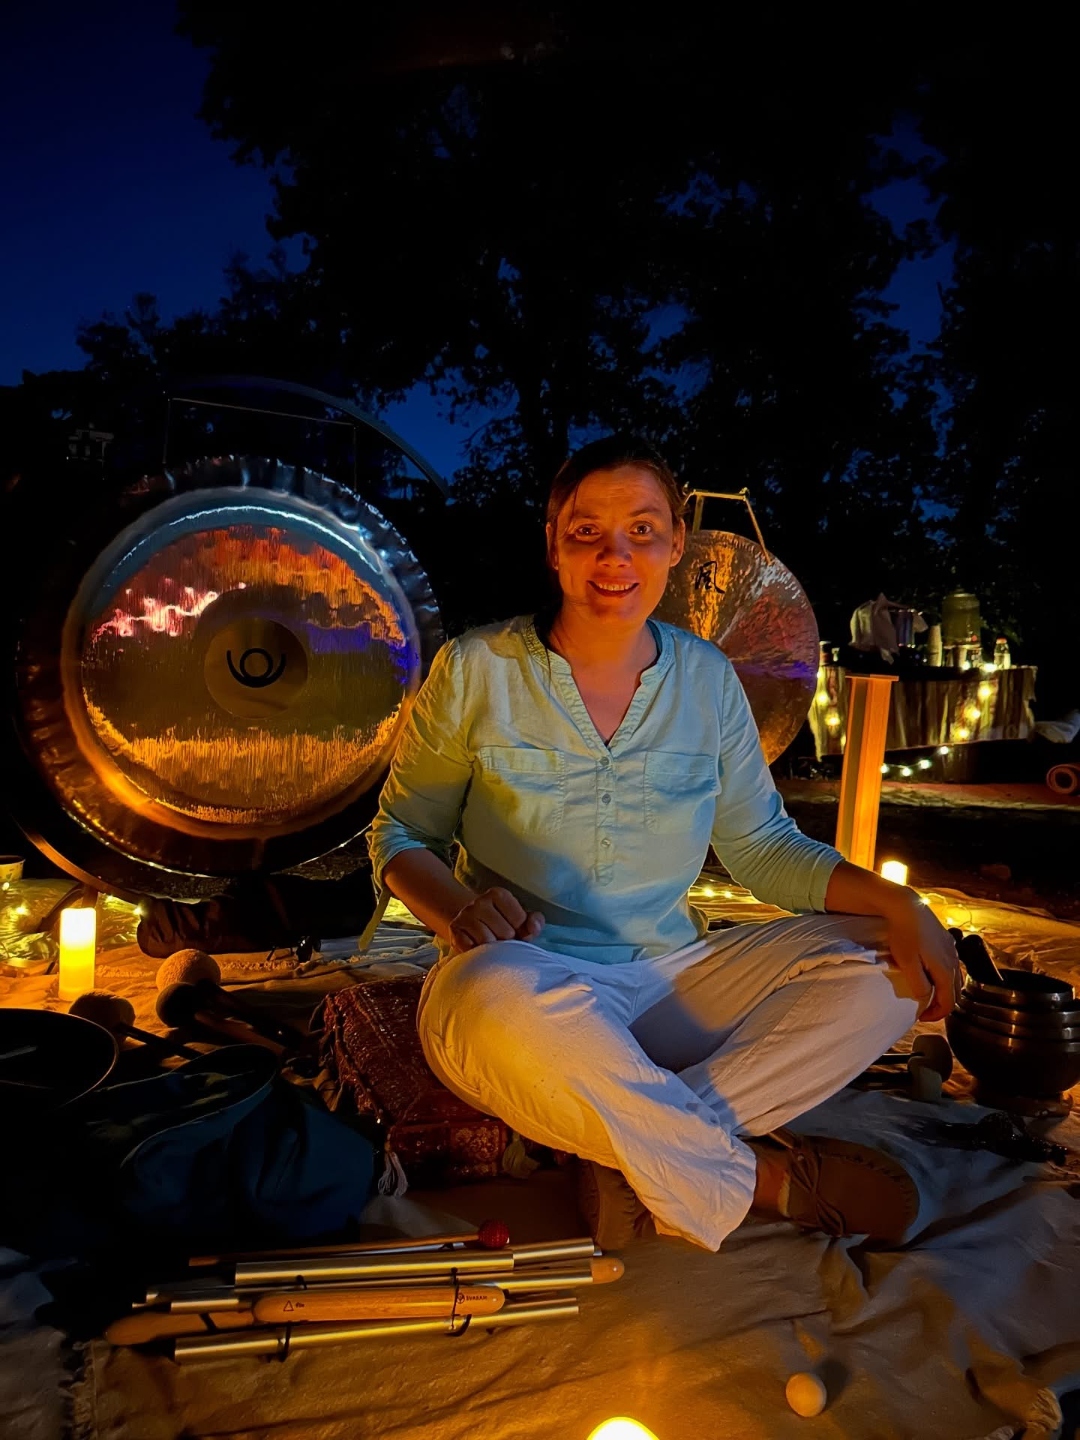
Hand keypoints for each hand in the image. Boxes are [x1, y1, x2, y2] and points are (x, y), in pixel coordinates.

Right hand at [447, 886, 544, 954]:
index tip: (513, 930)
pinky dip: (477, 953)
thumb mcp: (521, 920)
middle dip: (507, 942)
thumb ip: (535, 922)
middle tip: (501, 940)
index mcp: (499, 894)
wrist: (471, 926)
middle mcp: (479, 902)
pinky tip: (478, 948)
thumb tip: (533, 929)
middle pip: (505, 933)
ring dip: (492, 950)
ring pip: (488, 942)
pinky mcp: (454, 932)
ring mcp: (464, 916)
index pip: (519, 920)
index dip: (520, 931)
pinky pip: (471, 949)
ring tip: (491, 945)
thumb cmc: (502, 924)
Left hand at [884, 897, 960, 1021]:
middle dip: (942, 1004)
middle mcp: (954, 960)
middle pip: (955, 992)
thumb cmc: (903, 934)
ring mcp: (952, 949)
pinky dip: (944, 977)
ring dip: (944, 990)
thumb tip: (926, 998)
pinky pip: (951, 965)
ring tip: (928, 993)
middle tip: (924, 1009)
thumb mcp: (907, 963)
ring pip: (955, 978)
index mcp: (945, 969)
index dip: (937, 1014)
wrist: (905, 906)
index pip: (949, 1002)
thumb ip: (919, 984)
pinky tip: (930, 973)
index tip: (921, 1017)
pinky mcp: (946, 941)